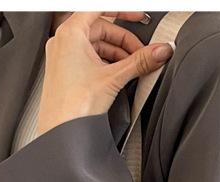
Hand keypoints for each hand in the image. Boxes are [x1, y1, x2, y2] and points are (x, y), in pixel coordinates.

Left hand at [37, 11, 174, 134]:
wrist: (60, 131)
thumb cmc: (73, 105)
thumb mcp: (114, 78)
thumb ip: (140, 61)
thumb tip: (159, 51)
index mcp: (70, 33)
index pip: (100, 8)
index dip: (123, 11)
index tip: (139, 16)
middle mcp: (63, 41)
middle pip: (101, 29)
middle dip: (124, 41)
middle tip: (141, 53)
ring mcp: (63, 57)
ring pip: (96, 45)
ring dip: (116, 54)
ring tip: (132, 68)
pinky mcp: (65, 72)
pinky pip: (88, 59)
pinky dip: (105, 63)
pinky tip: (117, 76)